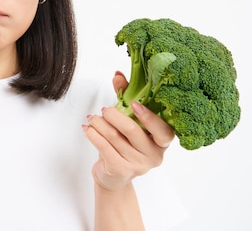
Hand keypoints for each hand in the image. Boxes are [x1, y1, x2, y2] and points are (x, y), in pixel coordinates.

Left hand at [83, 71, 174, 191]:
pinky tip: (87, 128)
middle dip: (114, 116)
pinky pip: (103, 147)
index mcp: (162, 142)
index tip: (134, 104)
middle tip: (104, 110)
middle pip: (132, 130)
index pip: (164, 131)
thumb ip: (126, 96)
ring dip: (99, 124)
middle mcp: (154, 155)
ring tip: (92, 118)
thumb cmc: (125, 144)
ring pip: (114, 137)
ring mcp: (138, 165)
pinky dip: (92, 134)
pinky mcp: (121, 170)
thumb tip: (118, 75)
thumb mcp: (129, 120)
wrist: (114, 175)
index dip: (149, 117)